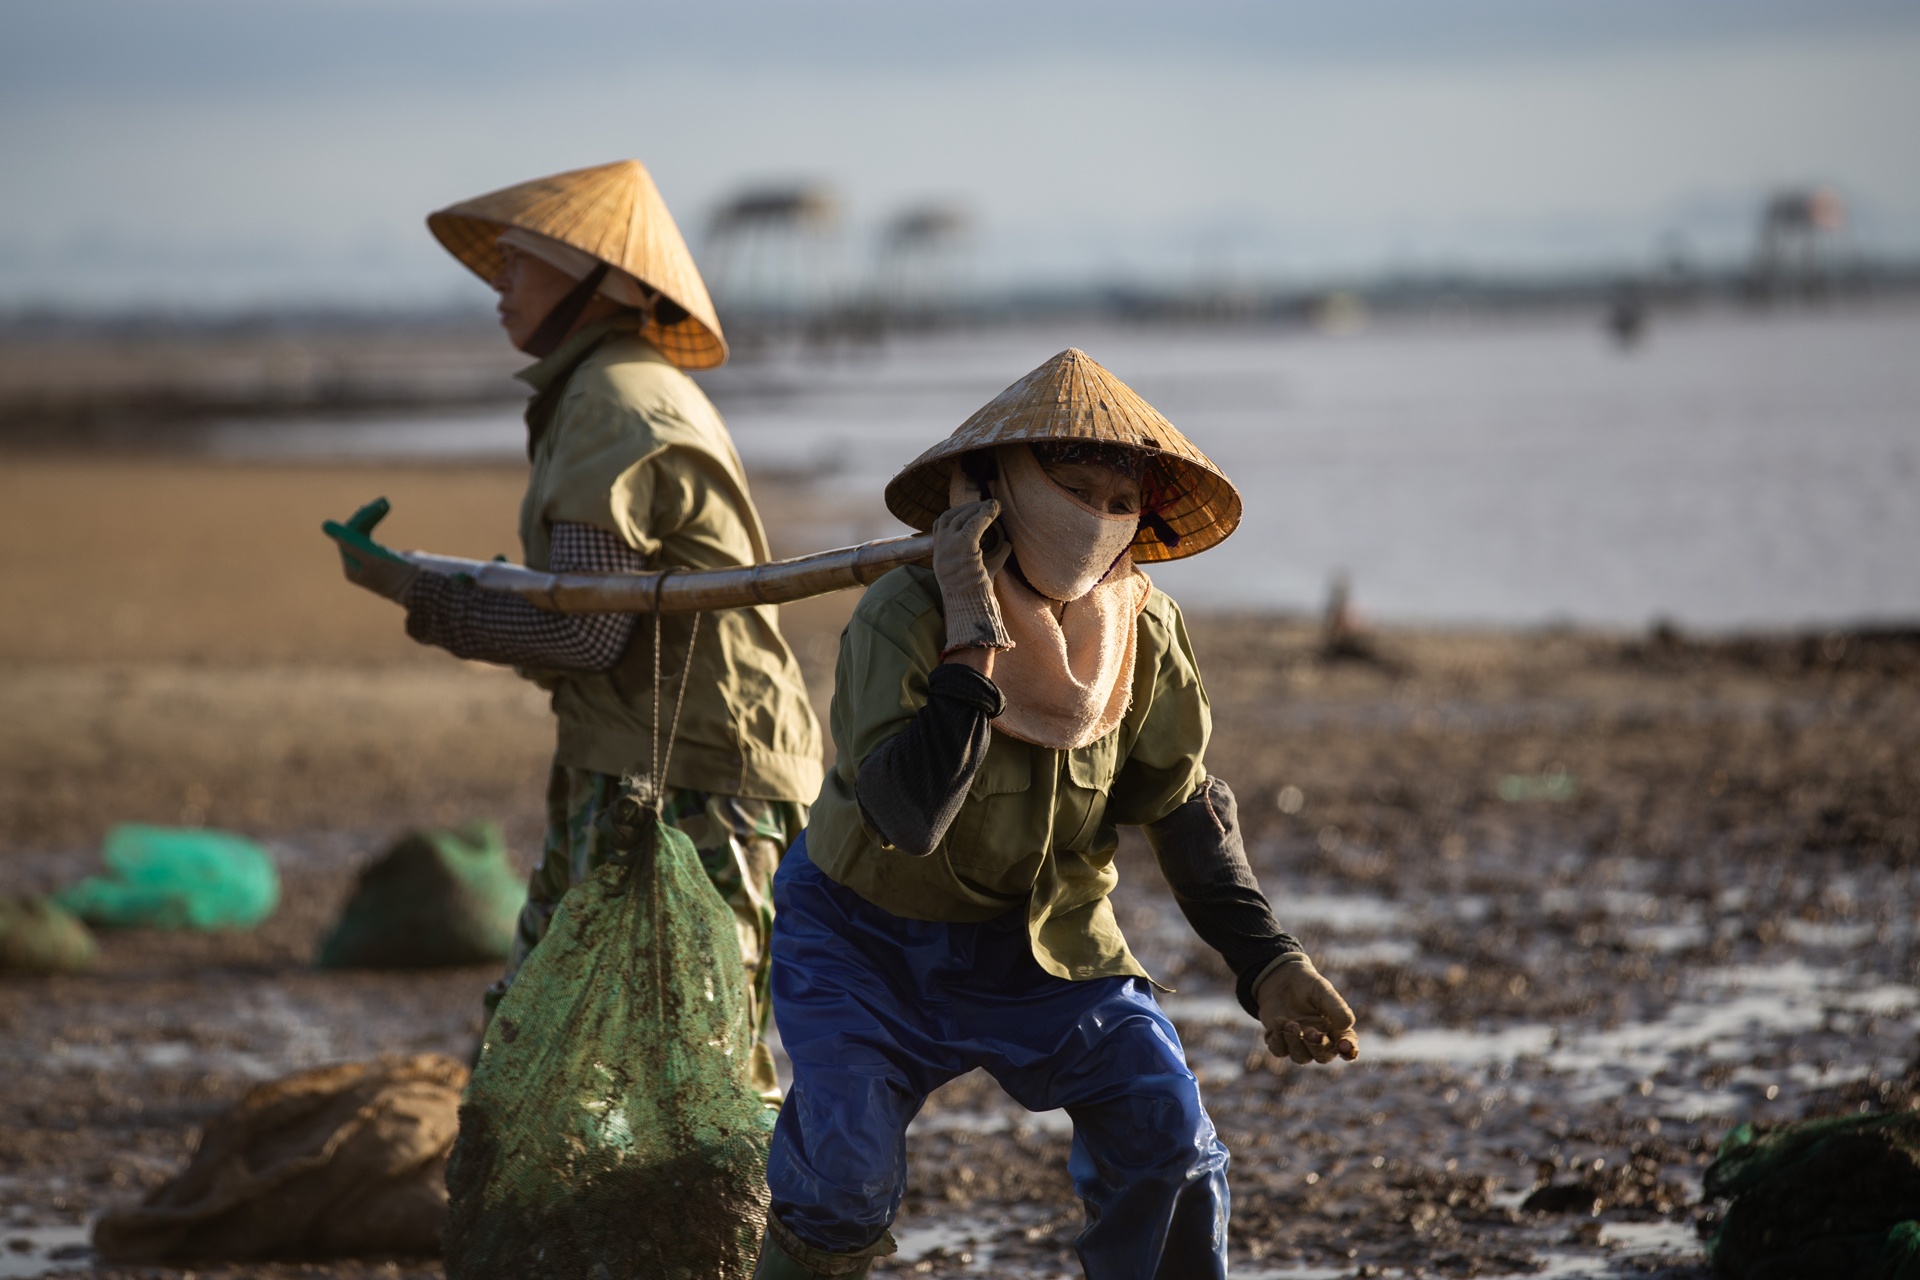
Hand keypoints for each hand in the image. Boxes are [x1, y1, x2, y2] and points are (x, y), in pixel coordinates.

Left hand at [322, 497, 418, 601]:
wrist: (425, 587)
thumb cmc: (398, 576)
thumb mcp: (373, 558)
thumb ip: (350, 541)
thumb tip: (324, 524)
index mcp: (353, 569)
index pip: (348, 538)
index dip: (361, 521)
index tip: (377, 506)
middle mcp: (358, 564)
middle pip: (355, 534)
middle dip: (368, 516)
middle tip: (384, 502)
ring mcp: (369, 559)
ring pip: (363, 531)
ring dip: (372, 516)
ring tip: (384, 503)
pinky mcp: (381, 556)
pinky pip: (371, 534)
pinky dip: (376, 521)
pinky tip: (381, 510)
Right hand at [932, 499, 1011, 654]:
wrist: (971, 610)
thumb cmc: (977, 595)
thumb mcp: (984, 571)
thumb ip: (995, 556)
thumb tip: (1009, 543)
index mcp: (940, 557)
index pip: (940, 526)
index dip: (955, 514)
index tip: (971, 509)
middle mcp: (940, 551)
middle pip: (949, 518)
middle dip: (967, 508)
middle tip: (986, 504)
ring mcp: (948, 549)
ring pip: (960, 518)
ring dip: (977, 509)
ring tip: (992, 506)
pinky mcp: (961, 548)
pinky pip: (972, 525)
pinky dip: (983, 515)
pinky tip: (994, 509)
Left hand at [1256, 955, 1358, 1064]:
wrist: (1281, 977)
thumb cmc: (1308, 984)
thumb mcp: (1322, 990)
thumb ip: (1335, 1006)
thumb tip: (1347, 1024)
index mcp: (1336, 1030)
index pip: (1347, 1047)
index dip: (1348, 1050)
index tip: (1344, 1045)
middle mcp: (1319, 1041)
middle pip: (1322, 1056)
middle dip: (1317, 1046)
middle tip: (1310, 1031)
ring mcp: (1299, 1043)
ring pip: (1301, 1057)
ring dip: (1295, 1043)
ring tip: (1290, 1023)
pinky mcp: (1280, 1041)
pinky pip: (1280, 1051)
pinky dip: (1278, 1040)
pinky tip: (1278, 1021)